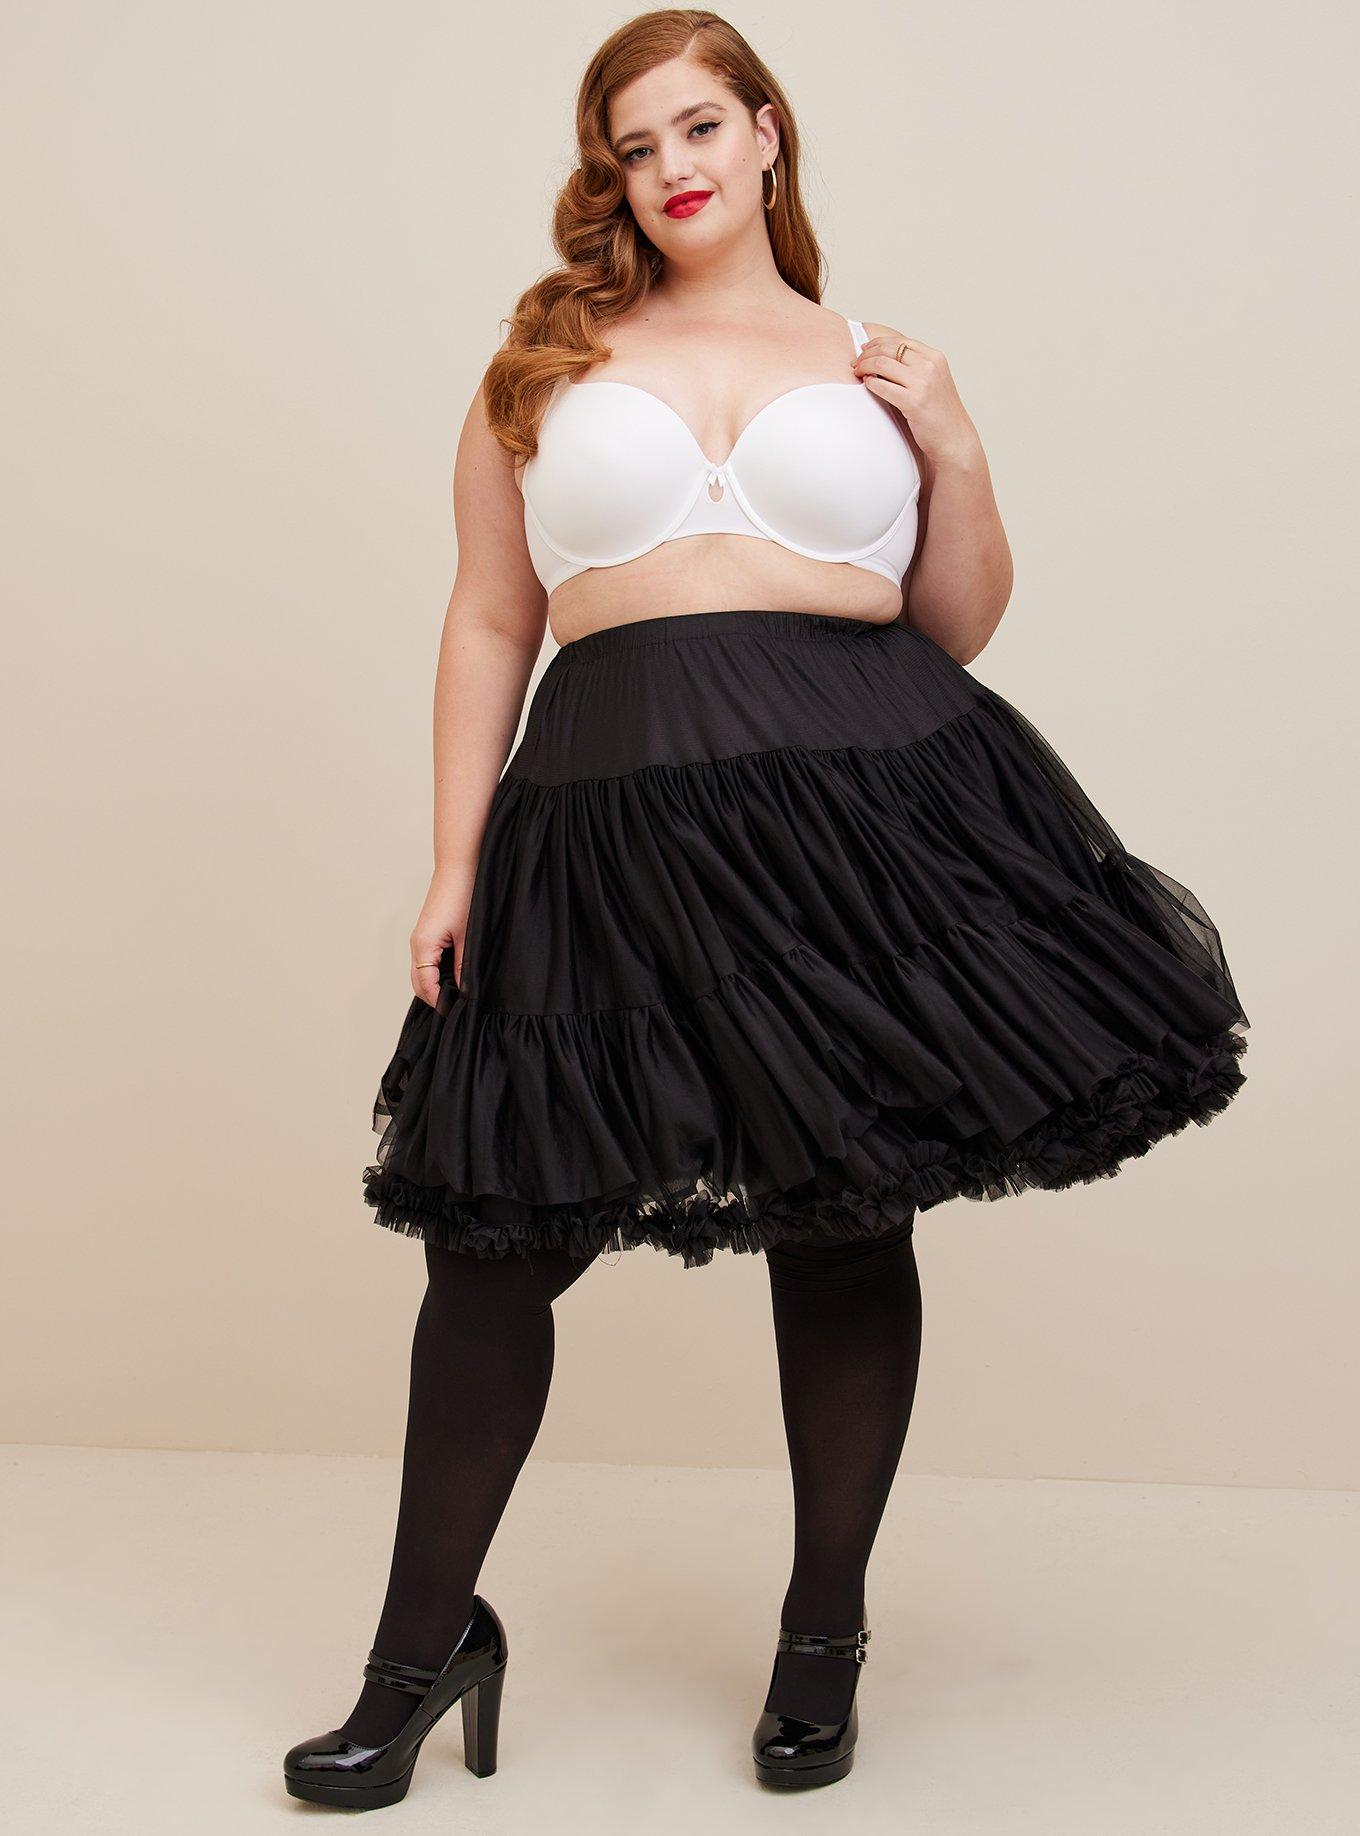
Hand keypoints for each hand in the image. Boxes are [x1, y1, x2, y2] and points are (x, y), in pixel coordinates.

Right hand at [410, 861, 475, 1007]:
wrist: (460, 866)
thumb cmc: (464, 896)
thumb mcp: (469, 937)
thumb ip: (465, 967)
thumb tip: (465, 992)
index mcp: (422, 947)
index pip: (426, 987)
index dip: (441, 1003)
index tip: (458, 1013)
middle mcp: (417, 944)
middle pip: (419, 983)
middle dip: (436, 998)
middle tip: (459, 1008)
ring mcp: (421, 938)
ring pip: (423, 972)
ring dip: (437, 985)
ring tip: (460, 994)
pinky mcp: (429, 932)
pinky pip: (428, 960)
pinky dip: (439, 972)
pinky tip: (458, 974)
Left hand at [853, 330, 979, 468]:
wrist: (953, 437)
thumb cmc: (939, 412)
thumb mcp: (933, 381)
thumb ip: (915, 367)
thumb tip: (883, 357)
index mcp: (935, 357)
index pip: (900, 341)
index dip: (877, 343)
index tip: (864, 350)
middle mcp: (930, 366)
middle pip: (888, 349)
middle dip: (867, 354)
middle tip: (855, 363)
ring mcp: (922, 383)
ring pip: (882, 364)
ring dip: (864, 366)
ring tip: (857, 373)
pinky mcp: (913, 401)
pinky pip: (882, 386)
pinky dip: (870, 383)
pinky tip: (866, 384)